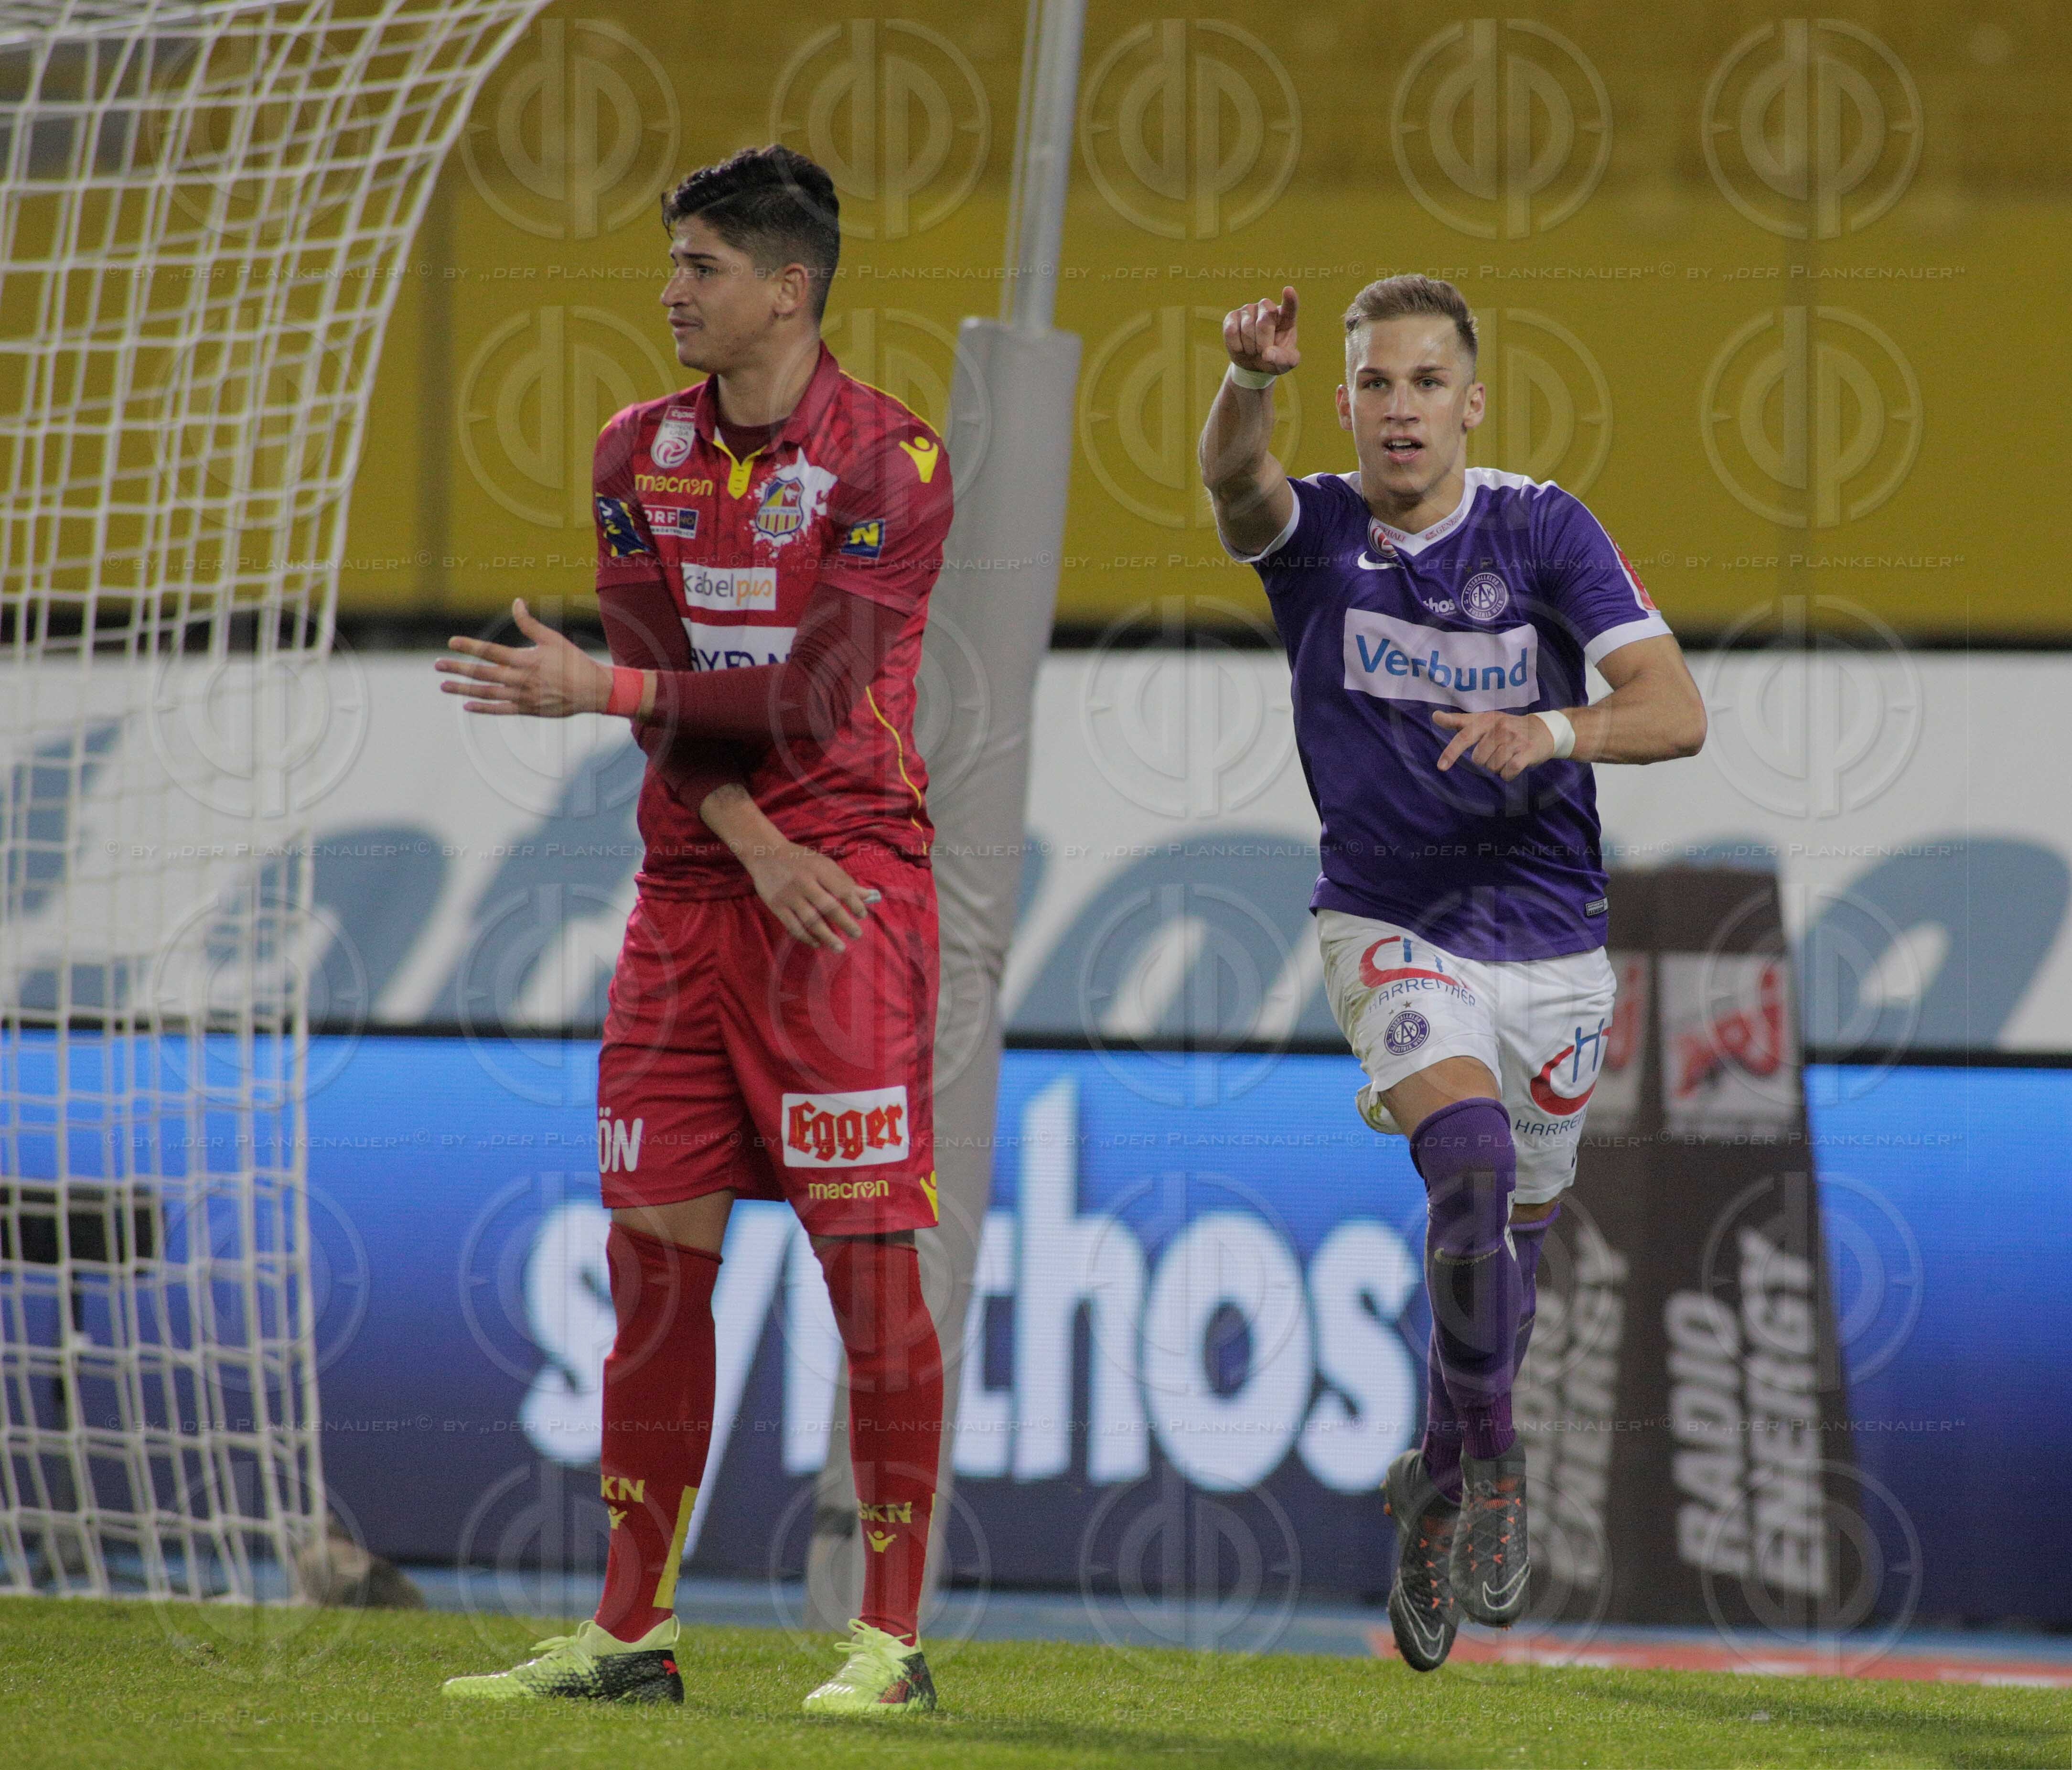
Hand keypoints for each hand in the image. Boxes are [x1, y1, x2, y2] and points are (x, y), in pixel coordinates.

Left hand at [436, 599, 612, 716]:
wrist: (593, 691)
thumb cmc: (574, 662)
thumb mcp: (553, 639)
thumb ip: (530, 624)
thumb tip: (516, 603)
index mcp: (525, 660)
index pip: (491, 652)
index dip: (470, 646)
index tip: (451, 642)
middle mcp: (520, 679)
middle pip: (482, 673)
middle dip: (458, 669)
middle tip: (438, 665)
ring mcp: (522, 696)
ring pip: (486, 693)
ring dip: (463, 690)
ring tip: (444, 686)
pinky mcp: (527, 709)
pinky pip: (500, 710)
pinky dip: (483, 708)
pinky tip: (467, 706)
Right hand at [740, 841, 872, 952]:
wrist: (765, 853)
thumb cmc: (800, 860)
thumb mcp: (823, 863)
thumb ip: (844, 880)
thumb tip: (868, 895)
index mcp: (819, 869)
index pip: (841, 889)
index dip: (854, 904)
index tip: (862, 915)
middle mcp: (804, 882)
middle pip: (828, 906)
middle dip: (845, 923)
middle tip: (857, 935)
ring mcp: (789, 895)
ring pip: (811, 920)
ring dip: (827, 935)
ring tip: (840, 947)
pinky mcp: (776, 906)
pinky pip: (793, 926)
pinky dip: (806, 937)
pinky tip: (817, 943)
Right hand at [1223, 286, 1299, 377]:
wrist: (1253, 362)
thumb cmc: (1274, 358)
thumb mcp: (1285, 364)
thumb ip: (1283, 359)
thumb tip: (1267, 354)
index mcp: (1286, 318)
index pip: (1290, 306)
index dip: (1290, 299)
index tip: (1289, 291)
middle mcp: (1267, 308)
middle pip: (1264, 321)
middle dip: (1263, 343)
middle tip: (1263, 352)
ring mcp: (1249, 310)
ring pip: (1246, 328)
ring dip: (1250, 347)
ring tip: (1253, 350)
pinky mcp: (1232, 316)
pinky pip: (1231, 331)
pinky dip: (1236, 345)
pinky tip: (1241, 347)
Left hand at [1432, 709, 1558, 780]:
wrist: (1543, 729)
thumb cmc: (1507, 727)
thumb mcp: (1484, 720)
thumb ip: (1459, 721)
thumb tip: (1435, 716)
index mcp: (1486, 720)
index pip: (1465, 736)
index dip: (1451, 751)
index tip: (1441, 766)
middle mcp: (1500, 728)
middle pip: (1478, 759)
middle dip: (1484, 760)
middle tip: (1497, 751)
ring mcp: (1515, 740)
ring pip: (1493, 767)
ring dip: (1498, 767)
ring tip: (1507, 756)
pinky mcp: (1528, 752)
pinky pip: (1508, 772)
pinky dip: (1508, 774)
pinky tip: (1514, 765)